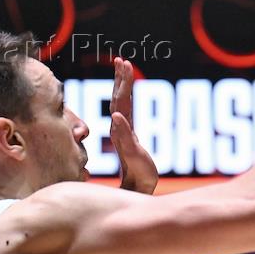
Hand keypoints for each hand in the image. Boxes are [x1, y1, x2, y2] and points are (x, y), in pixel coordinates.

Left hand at [110, 57, 157, 194]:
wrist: (136, 193)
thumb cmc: (138, 179)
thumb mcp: (133, 158)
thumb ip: (126, 138)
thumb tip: (116, 117)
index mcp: (121, 131)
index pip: (121, 101)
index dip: (123, 82)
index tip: (124, 63)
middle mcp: (121, 130)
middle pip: (120, 99)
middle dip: (122, 79)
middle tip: (122, 60)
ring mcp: (125, 134)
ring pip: (122, 105)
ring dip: (123, 86)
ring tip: (124, 68)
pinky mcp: (130, 139)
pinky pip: (127, 115)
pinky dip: (127, 100)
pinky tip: (127, 95)